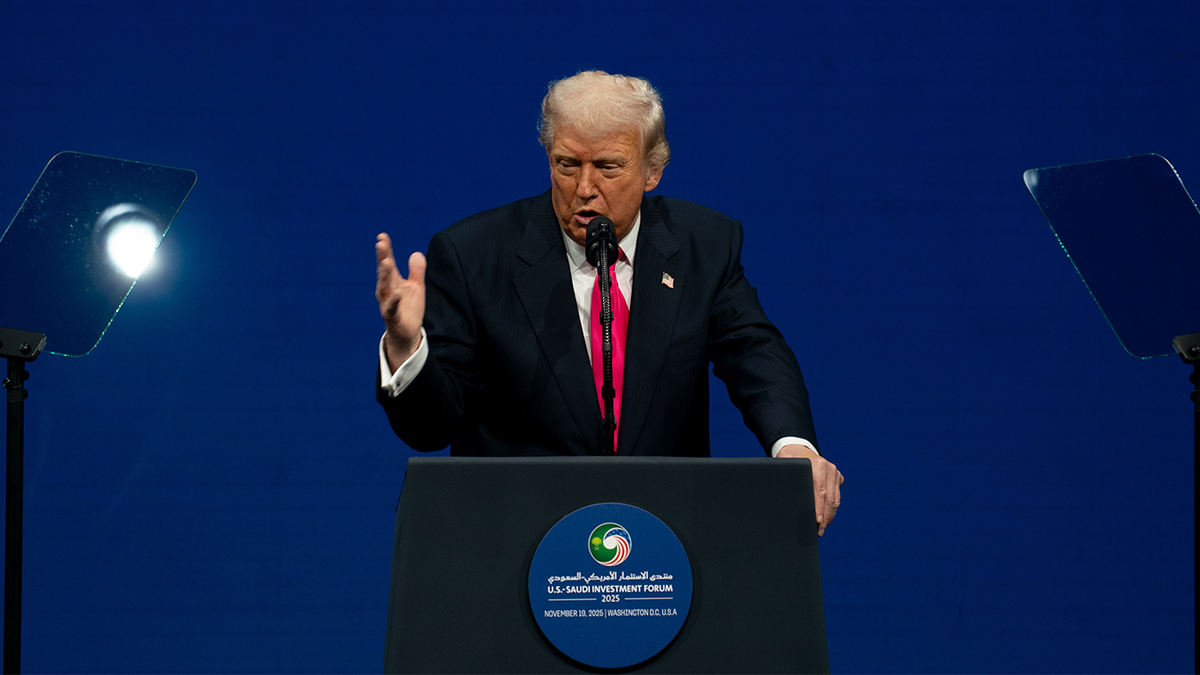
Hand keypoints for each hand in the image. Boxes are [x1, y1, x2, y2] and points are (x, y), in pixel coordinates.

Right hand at [375, 233, 425, 370]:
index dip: (385, 250)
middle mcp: (387, 290)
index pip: (388, 262)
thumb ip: (416, 271)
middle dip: (382, 258)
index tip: (382, 236)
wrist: (407, 333)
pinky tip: (397, 293)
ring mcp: (387, 303)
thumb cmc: (408, 308)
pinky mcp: (392, 317)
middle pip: (384, 272)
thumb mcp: (415, 287)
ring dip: (384, 275)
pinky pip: (391, 308)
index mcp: (392, 281)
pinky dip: (393, 301)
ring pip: (384, 288)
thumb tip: (417, 253)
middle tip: (380, 244)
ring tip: (386, 262)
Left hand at [776, 444, 842, 536]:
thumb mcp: (784, 468)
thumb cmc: (787, 460)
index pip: (820, 492)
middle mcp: (829, 468)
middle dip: (825, 518)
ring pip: (835, 499)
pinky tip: (826, 519)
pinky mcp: (838, 477)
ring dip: (830, 516)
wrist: (796, 447)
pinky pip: (836, 496)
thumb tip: (787, 503)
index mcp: (817, 465)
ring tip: (822, 528)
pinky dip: (832, 509)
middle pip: (830, 499)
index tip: (817, 522)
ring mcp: (835, 472)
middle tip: (818, 532)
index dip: (819, 509)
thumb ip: (788, 482)